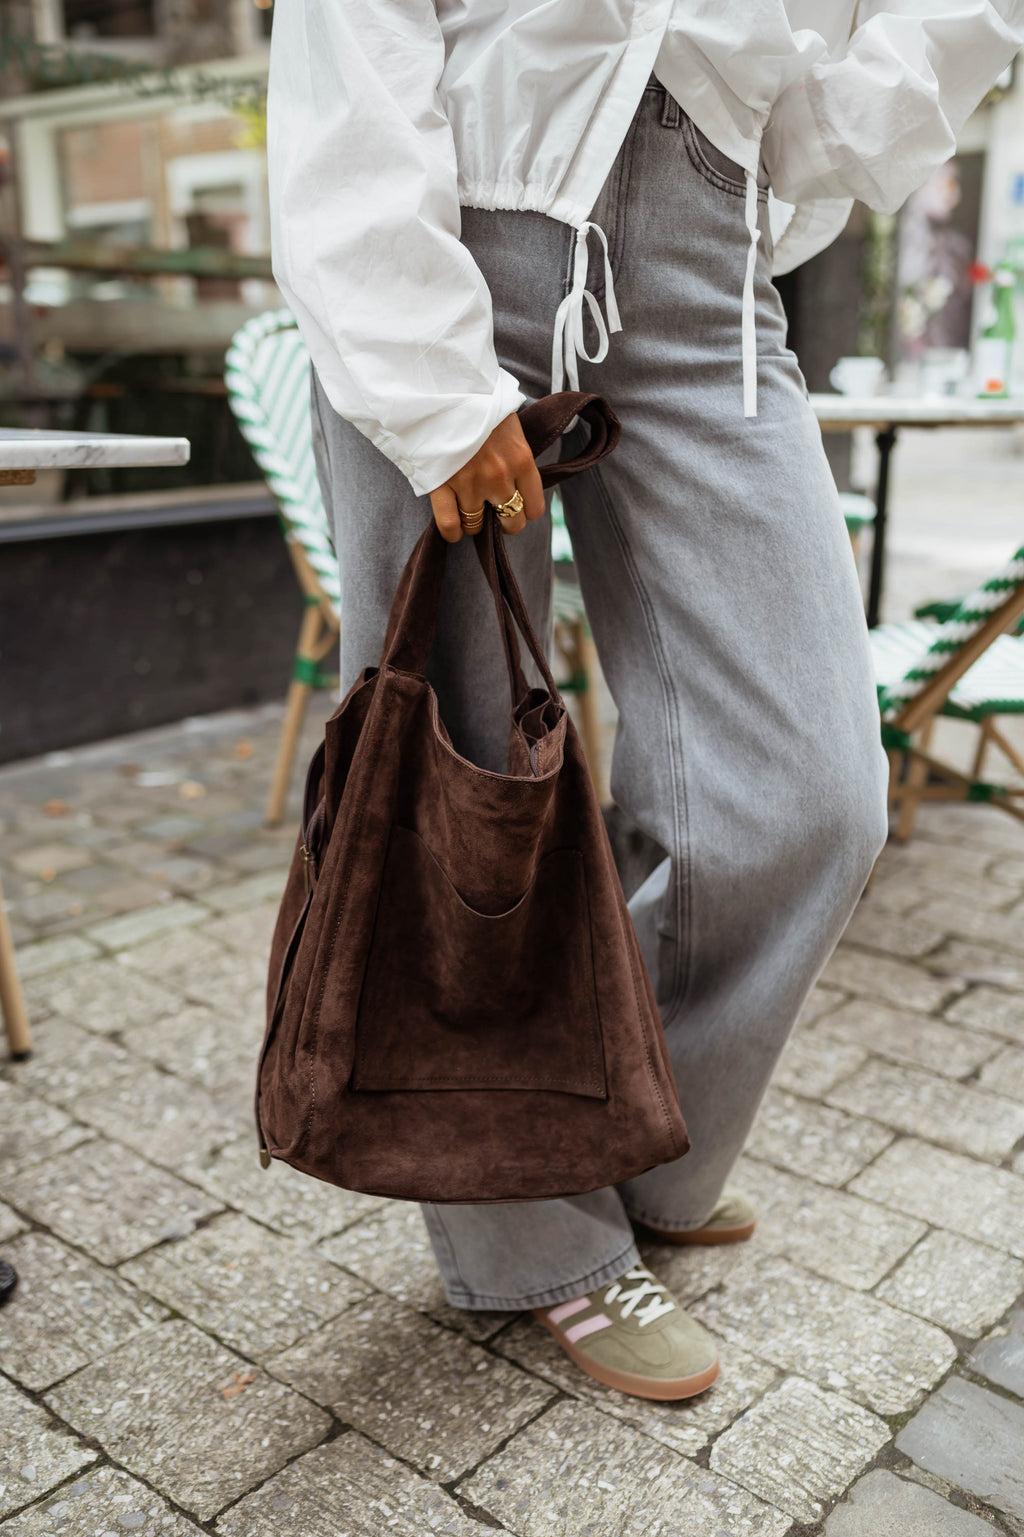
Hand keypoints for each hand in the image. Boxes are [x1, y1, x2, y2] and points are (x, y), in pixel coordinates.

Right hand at [428, 412, 544, 542]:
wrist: (445, 385)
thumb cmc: (479, 400)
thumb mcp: (510, 424)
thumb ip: (516, 453)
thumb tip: (516, 475)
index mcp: (522, 460)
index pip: (535, 508)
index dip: (526, 509)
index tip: (516, 503)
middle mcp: (500, 478)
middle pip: (512, 522)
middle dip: (504, 521)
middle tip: (494, 512)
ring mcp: (471, 484)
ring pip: (477, 524)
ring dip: (474, 522)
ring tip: (469, 514)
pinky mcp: (442, 484)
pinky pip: (450, 524)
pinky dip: (452, 532)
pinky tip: (454, 531)